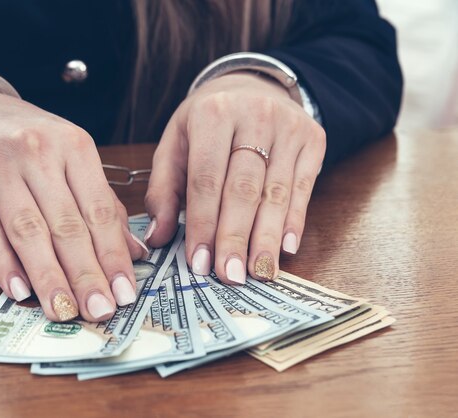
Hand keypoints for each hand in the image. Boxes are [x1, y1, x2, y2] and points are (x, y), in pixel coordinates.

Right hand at [0, 87, 146, 320]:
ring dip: (48, 277)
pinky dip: (3, 264)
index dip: (113, 256)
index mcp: (74, 146)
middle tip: (99, 311)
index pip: (99, 210)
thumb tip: (133, 253)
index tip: (125, 294)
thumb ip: (101, 204)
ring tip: (63, 311)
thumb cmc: (28, 140)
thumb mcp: (70, 158)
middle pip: (66, 225)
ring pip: (28, 232)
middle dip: (86, 275)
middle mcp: (37, 151)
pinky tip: (19, 292)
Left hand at [145, 73, 324, 282]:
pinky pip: (303, 187)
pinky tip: (285, 249)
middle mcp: (254, 115)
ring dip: (266, 238)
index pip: (206, 178)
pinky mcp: (313, 138)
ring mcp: (289, 126)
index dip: (203, 224)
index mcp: (212, 114)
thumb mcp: (175, 145)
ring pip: (276, 192)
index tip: (199, 263)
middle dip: (235, 237)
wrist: (250, 88)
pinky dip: (294, 221)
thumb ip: (164, 191)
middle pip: (244, 188)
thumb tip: (158, 238)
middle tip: (230, 275)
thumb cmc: (206, 124)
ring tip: (258, 272)